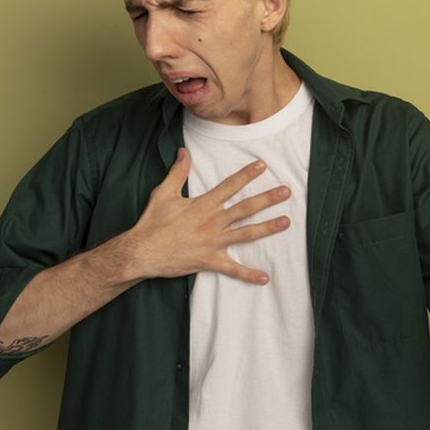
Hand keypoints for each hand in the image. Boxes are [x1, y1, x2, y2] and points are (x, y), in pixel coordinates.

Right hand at [127, 148, 290, 283]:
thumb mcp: (164, 193)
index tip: (263, 166)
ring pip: (246, 234)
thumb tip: (183, 151)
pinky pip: (233, 269)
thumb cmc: (152, 222)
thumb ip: (177, 172)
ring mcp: (213, 242)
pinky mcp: (210, 261)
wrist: (142, 252)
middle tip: (286, 192)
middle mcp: (213, 222)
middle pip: (246, 208)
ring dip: (267, 228)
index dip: (247, 175)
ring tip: (286, 222)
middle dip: (268, 199)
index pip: (230, 186)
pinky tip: (265, 277)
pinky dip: (249, 274)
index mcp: (203, 205)